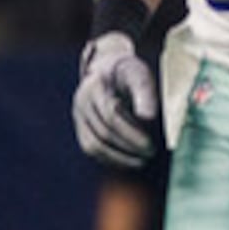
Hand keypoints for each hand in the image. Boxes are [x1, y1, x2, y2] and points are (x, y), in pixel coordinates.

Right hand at [74, 31, 159, 170]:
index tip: (150, 146)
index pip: (111, 115)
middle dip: (128, 147)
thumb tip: (148, 118)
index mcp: (97, 86)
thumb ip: (145, 94)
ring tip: (141, 162)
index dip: (131, 133)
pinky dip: (108, 158)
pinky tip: (127, 161)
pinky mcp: (79, 125)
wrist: (108, 67)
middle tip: (150, 154)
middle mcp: (82, 101)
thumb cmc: (129, 72)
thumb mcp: (141, 75)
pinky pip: (89, 147)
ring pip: (92, 145)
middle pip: (102, 132)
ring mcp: (77, 114)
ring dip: (117, 158)